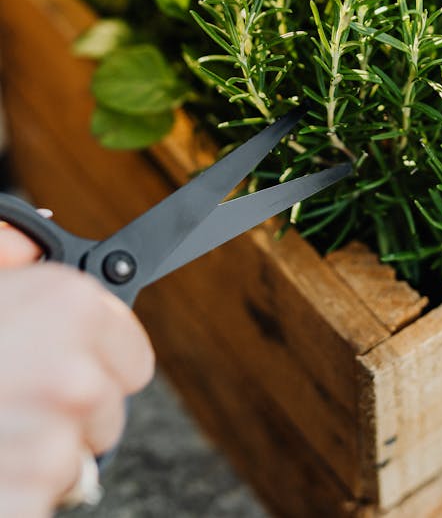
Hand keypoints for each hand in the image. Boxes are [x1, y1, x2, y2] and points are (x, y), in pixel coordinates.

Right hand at [0, 224, 153, 517]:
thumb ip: (6, 248)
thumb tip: (34, 244)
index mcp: (72, 308)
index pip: (134, 359)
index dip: (96, 364)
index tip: (59, 367)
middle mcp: (76, 376)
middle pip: (105, 414)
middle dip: (63, 414)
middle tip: (4, 400)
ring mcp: (53, 446)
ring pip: (72, 465)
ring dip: (33, 459)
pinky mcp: (26, 503)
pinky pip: (41, 504)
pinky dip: (14, 497)